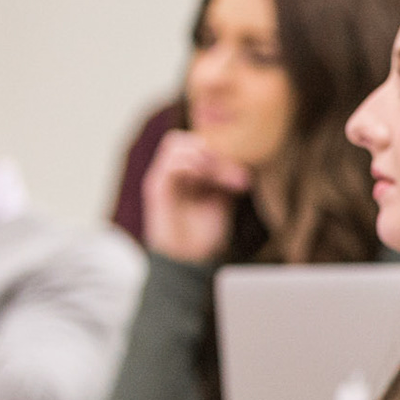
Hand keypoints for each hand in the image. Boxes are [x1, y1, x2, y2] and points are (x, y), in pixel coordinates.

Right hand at [141, 130, 248, 263]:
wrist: (189, 260)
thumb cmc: (205, 232)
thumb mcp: (222, 199)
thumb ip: (226, 177)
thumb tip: (241, 161)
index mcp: (189, 173)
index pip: (203, 144)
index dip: (225, 155)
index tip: (243, 180)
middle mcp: (174, 172)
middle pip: (190, 139)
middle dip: (215, 153)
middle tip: (233, 177)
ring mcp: (163, 178)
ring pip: (176, 142)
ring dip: (202, 156)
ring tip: (217, 177)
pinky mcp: (156, 189)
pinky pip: (170, 164)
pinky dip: (190, 165)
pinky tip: (205, 180)